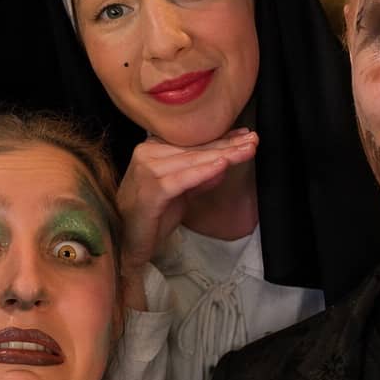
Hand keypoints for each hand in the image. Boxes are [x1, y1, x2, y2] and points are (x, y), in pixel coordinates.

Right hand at [117, 129, 257, 278]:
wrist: (126, 243)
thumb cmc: (151, 217)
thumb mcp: (181, 193)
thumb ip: (199, 177)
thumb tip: (223, 162)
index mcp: (152, 150)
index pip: (192, 143)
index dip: (220, 139)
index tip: (245, 135)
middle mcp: (147, 154)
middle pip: (195, 149)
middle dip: (227, 145)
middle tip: (253, 141)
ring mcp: (146, 170)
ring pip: (192, 161)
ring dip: (222, 155)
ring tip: (245, 150)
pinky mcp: (150, 190)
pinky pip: (183, 179)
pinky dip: (203, 172)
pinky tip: (222, 165)